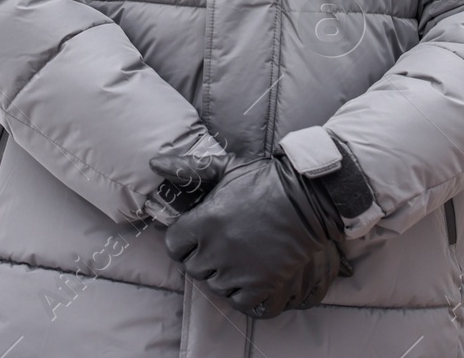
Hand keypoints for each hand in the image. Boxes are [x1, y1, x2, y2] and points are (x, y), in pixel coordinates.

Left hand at [152, 153, 345, 318]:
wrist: (308, 198)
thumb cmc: (264, 181)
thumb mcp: (226, 169)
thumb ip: (190, 169)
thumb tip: (155, 162)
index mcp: (204, 221)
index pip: (174, 245)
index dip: (182, 242)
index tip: (195, 237)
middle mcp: (217, 248)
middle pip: (193, 268)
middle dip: (203, 258)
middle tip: (221, 247)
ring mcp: (238, 269)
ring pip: (215, 285)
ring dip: (223, 276)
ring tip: (238, 259)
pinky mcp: (261, 283)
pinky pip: (238, 301)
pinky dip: (242, 293)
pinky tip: (250, 275)